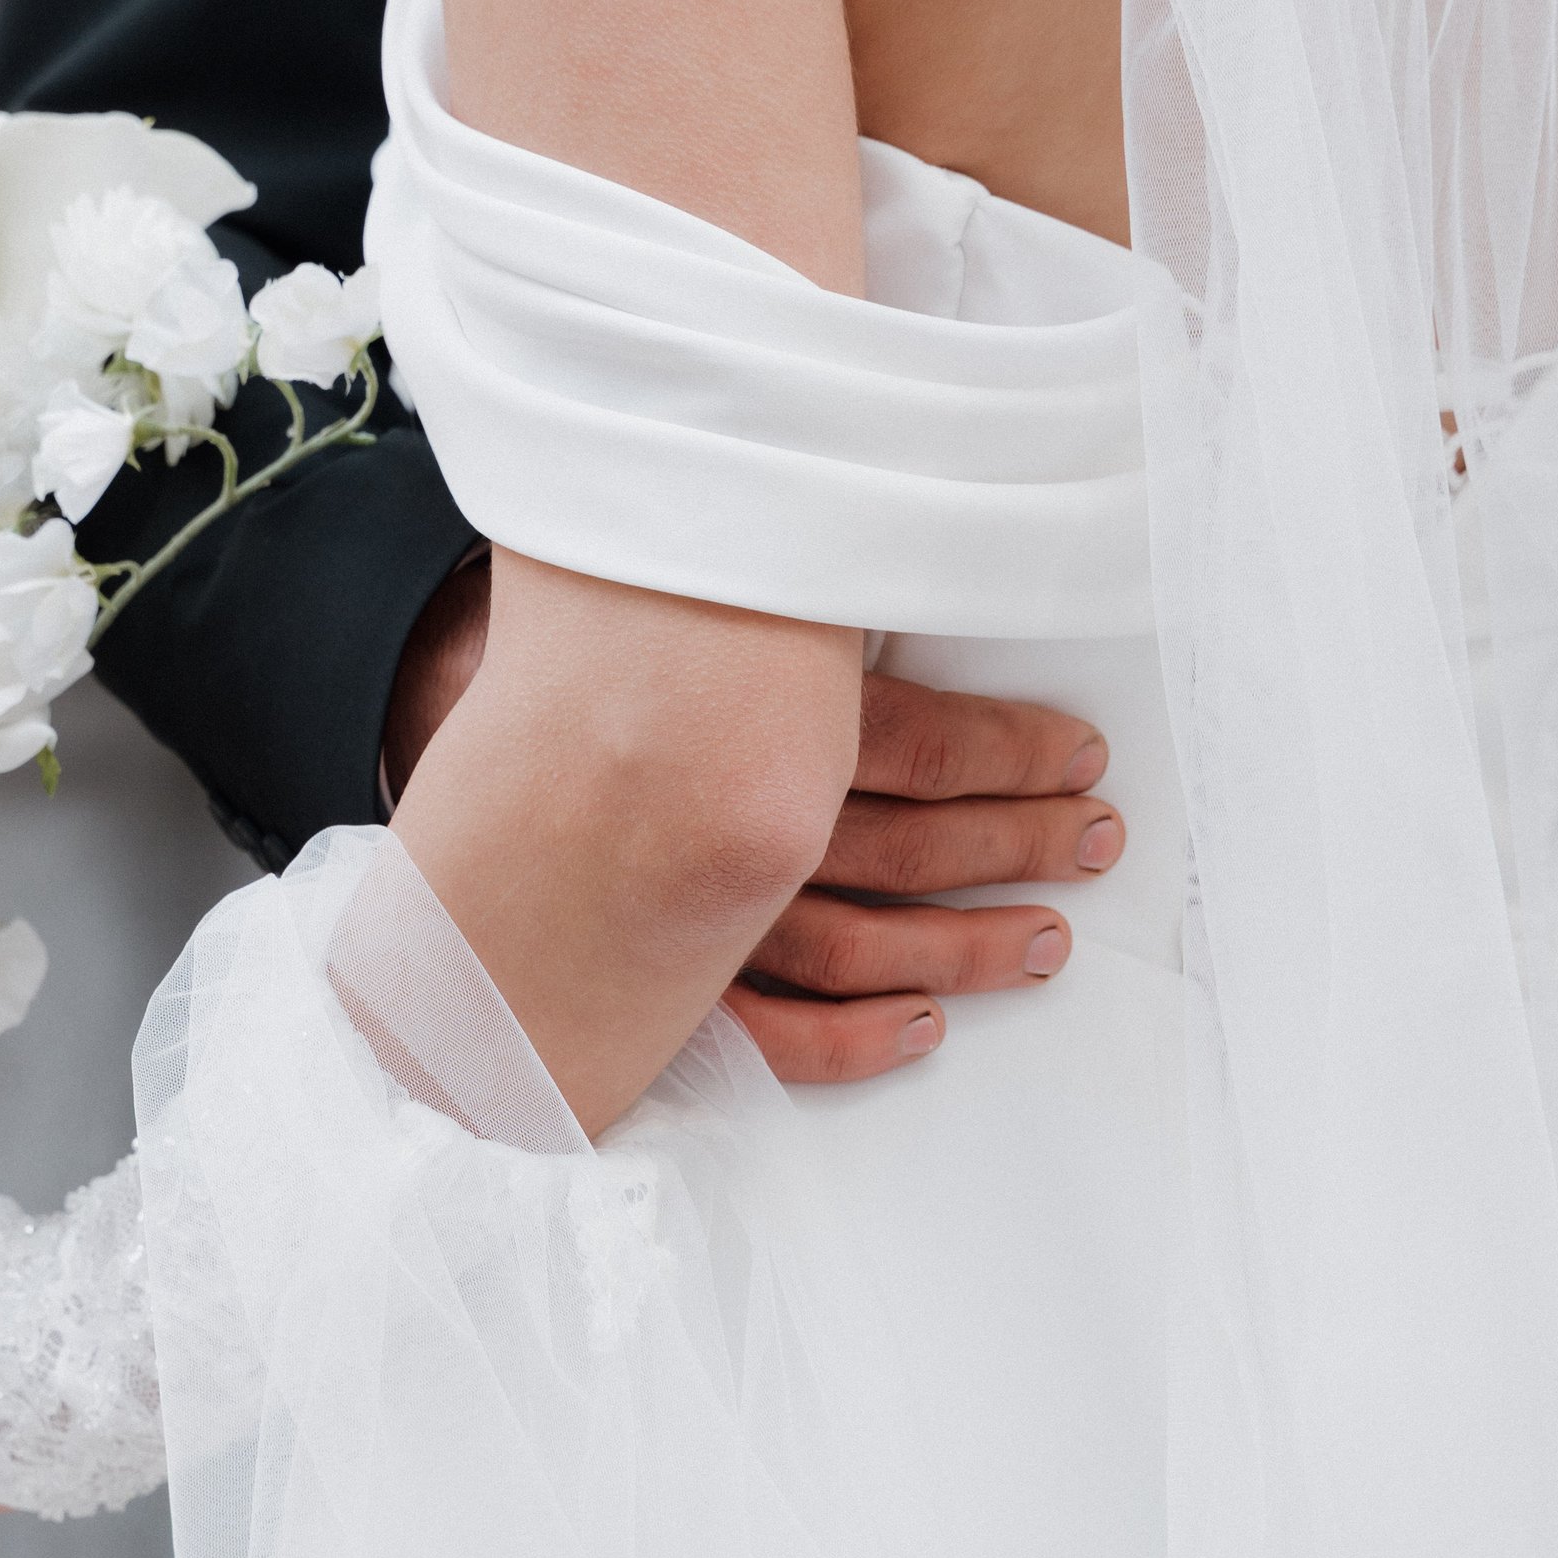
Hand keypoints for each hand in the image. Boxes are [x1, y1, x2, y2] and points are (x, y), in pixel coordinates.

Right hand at [383, 556, 1125, 1083]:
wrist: (460, 731)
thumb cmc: (607, 657)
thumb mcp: (709, 599)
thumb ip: (804, 593)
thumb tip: (926, 518)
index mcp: (749, 713)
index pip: (918, 744)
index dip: (1017, 757)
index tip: (1086, 760)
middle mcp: (729, 816)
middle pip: (910, 846)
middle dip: (1020, 845)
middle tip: (1098, 842)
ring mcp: (691, 914)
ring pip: (855, 945)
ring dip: (964, 949)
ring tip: (1045, 939)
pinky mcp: (658, 982)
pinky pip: (769, 1036)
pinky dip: (853, 1040)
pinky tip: (924, 1025)